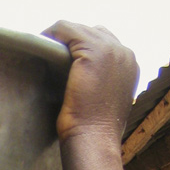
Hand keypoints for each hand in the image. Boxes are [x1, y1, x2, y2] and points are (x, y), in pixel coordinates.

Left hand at [45, 21, 138, 143]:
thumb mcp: (105, 104)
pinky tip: (40, 42)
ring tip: (42, 45)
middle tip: (49, 50)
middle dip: (71, 40)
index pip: (105, 43)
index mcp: (129, 65)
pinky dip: (52, 33)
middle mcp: (125, 52)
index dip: (82, 48)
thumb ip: (102, 87)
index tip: (63, 57)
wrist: (93, 141)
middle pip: (93, 32)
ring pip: (79, 29)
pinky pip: (66, 29)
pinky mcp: (91, 52)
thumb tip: (85, 83)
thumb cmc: (94, 133)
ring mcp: (110, 50)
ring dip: (60, 35)